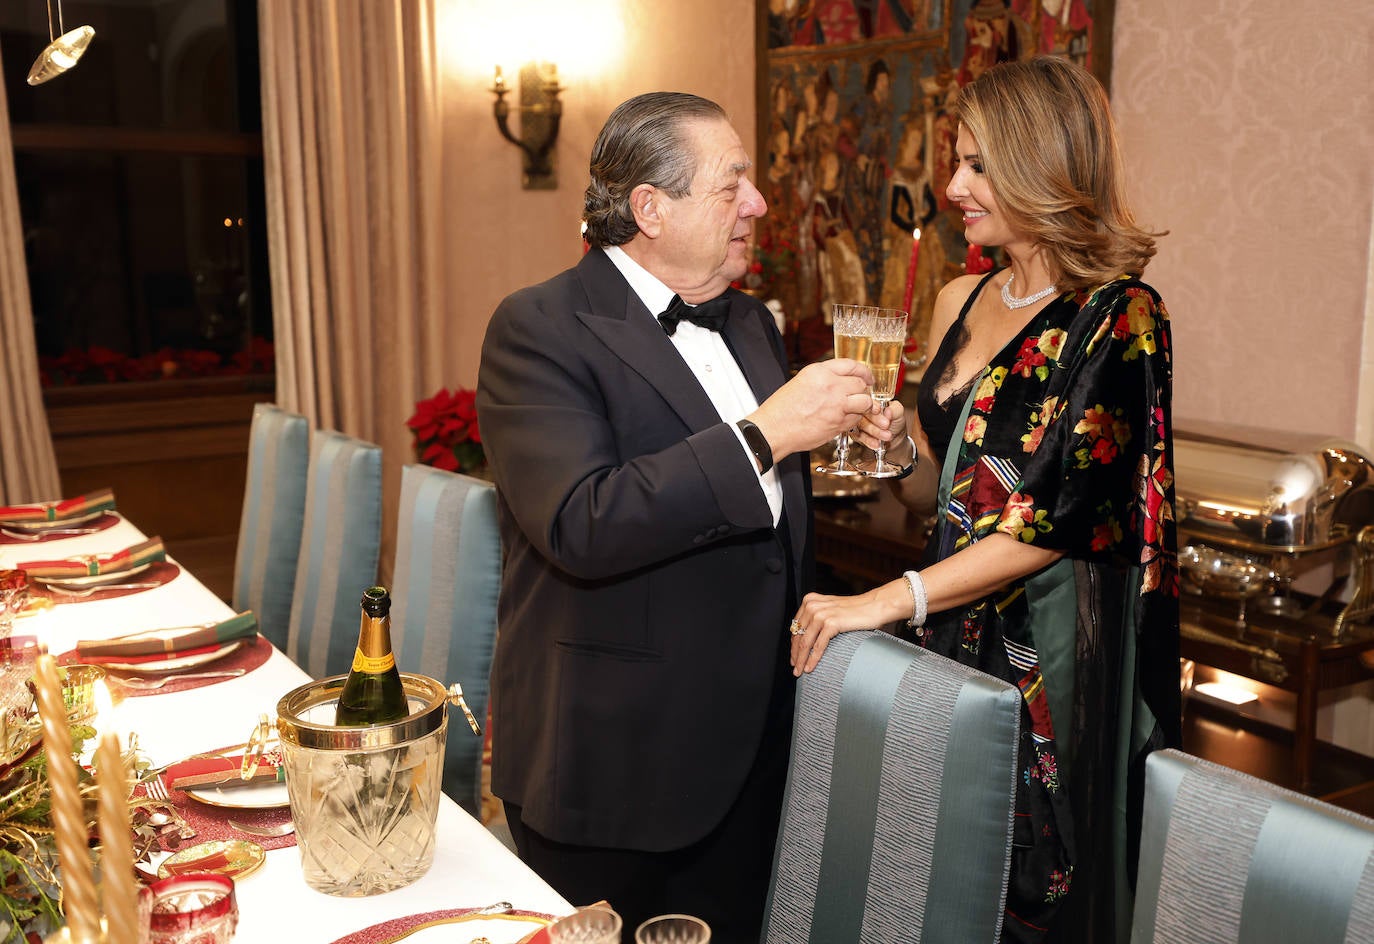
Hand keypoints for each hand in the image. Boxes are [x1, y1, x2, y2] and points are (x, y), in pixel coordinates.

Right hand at [748, 359, 873, 459]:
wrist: (773, 430)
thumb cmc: (781, 410)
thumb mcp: (801, 382)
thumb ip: (823, 378)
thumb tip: (841, 380)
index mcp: (819, 372)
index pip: (851, 365)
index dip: (863, 371)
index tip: (866, 377)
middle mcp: (830, 386)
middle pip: (860, 384)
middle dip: (863, 390)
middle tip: (861, 395)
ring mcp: (836, 405)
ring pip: (865, 402)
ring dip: (863, 406)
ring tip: (854, 408)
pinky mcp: (838, 423)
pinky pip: (856, 419)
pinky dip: (854, 419)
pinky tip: (843, 419)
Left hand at [789, 579, 909, 675]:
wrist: (874, 606)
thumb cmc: (855, 611)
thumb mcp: (830, 610)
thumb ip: (817, 618)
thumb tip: (805, 639)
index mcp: (810, 601)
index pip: (796, 627)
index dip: (793, 644)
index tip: (793, 657)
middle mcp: (812, 605)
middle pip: (798, 636)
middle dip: (795, 655)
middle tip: (794, 669)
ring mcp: (821, 614)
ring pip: (805, 643)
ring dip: (801, 660)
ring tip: (799, 672)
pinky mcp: (831, 623)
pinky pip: (818, 646)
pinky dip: (812, 659)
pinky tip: (810, 668)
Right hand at [849, 400, 910, 458]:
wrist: (894, 437)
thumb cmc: (894, 421)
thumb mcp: (899, 412)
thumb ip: (895, 409)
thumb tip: (888, 410)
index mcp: (870, 400)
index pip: (866, 400)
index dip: (872, 406)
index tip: (878, 411)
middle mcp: (860, 409)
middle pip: (861, 412)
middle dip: (874, 420)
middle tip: (886, 425)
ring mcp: (856, 422)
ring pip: (861, 426)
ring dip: (874, 431)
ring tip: (886, 435)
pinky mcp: (855, 433)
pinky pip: (859, 437)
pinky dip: (868, 441)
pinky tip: (876, 443)